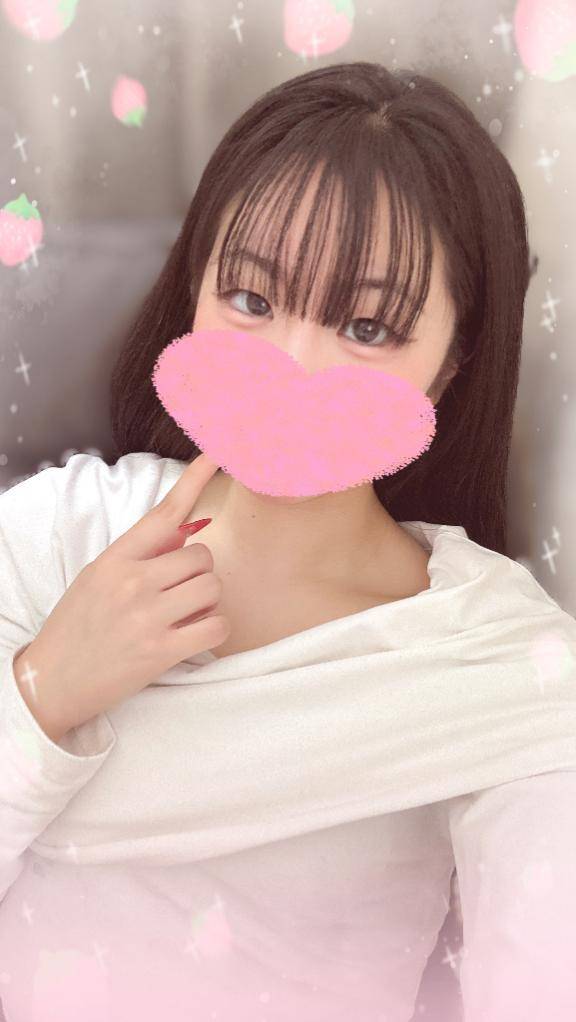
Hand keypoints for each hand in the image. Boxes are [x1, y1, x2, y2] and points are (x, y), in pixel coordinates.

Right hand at [12, 453, 229, 740]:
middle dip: (199, 573)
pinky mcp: (161, 651)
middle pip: (201, 556)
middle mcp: (132, 582)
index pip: (164, 513)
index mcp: (115, 559)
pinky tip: (194, 635)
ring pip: (212, 587)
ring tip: (183, 615)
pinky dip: (213, 630)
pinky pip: (216, 626)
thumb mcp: (98, 578)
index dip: (195, 480)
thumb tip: (184, 531)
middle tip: (180, 592)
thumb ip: (141, 555)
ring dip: (207, 601)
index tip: (217, 455)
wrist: (53, 680)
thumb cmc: (78, 626)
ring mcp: (147, 616)